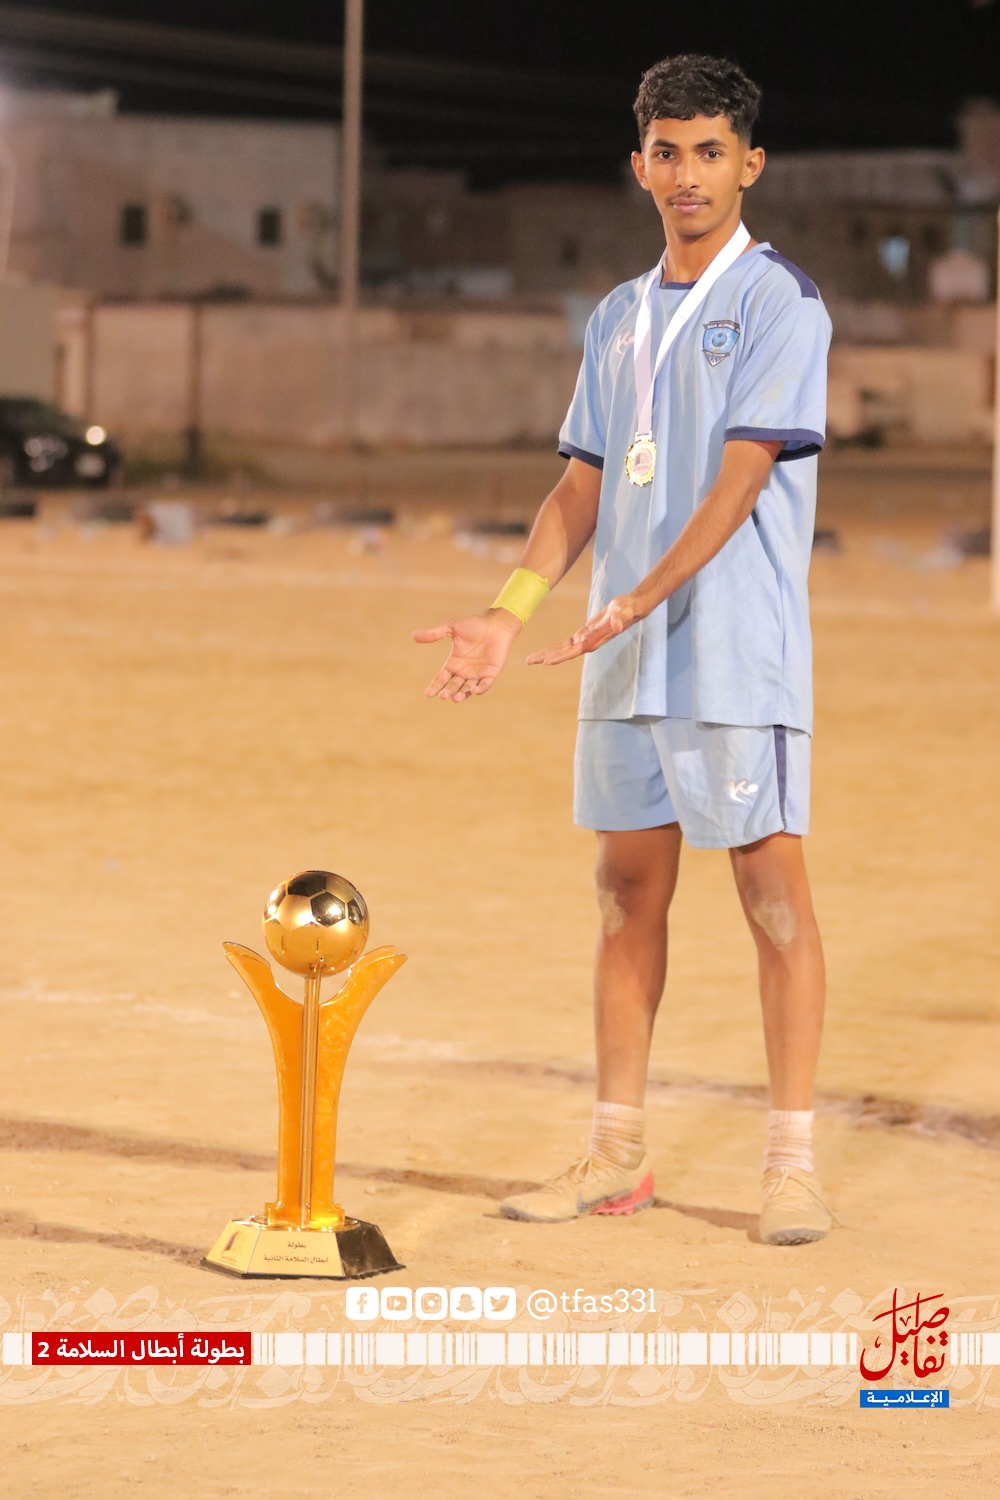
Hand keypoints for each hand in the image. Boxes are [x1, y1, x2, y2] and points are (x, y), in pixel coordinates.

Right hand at [413, 609, 520, 701]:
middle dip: (448, 691)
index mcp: (454, 663)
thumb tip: (413, 635)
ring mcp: (478, 673)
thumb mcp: (451, 627)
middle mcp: (464, 671)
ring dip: (462, 694)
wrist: (496, 624)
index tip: (428, 694)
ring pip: (468, 688)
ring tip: (456, 698)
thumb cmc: (475, 625)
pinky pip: (485, 685)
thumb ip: (434, 633)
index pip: (442, 678)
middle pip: (454, 686)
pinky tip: (475, 691)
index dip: (435, 686)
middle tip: (443, 696)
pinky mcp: (491, 673)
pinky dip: (480, 689)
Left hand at [526, 594, 640, 665]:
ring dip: (547, 654)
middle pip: (564, 652)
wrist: (630, 609)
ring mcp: (585, 640)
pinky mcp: (584, 634)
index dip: (560, 656)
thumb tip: (616, 626)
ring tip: (531, 659)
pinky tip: (545, 652)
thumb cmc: (627, 609)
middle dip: (546, 657)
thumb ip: (620, 619)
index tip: (546, 661)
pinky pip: (566, 644)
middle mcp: (588, 643)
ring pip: (562, 649)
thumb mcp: (624, 611)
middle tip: (529, 661)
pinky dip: (555, 648)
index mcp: (594, 640)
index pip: (574, 650)